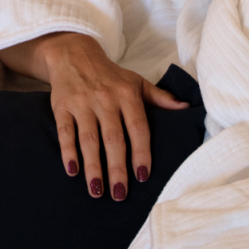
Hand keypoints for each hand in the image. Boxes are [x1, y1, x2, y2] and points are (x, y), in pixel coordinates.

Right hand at [1, 33, 185, 200]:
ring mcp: (82, 103)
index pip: (137, 127)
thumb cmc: (110, 75)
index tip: (143, 176)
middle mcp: (105, 99)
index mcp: (127, 94)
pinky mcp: (62, 107)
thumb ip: (160, 98)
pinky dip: (68, 151)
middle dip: (116, 168)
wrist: (73, 54)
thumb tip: (186, 107)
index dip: (141, 152)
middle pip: (113, 138)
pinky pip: (65, 132)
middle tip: (120, 194)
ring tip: (97, 190)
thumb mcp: (137, 81)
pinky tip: (73, 171)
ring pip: (89, 139)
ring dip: (93, 166)